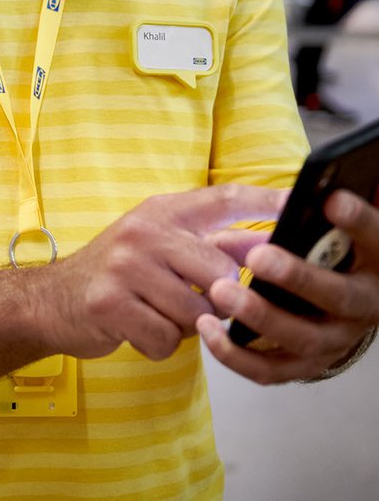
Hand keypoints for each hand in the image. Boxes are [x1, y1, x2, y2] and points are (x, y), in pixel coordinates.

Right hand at [45, 185, 288, 361]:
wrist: (51, 299)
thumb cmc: (118, 275)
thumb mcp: (159, 246)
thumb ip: (210, 246)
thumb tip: (273, 250)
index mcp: (161, 212)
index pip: (223, 199)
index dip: (266, 200)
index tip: (302, 203)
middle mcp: (144, 231)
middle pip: (221, 271)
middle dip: (217, 299)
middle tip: (190, 302)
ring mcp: (124, 265)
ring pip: (197, 312)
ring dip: (184, 326)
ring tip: (156, 314)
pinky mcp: (109, 302)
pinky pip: (166, 338)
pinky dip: (158, 344)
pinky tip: (137, 329)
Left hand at [198, 189, 378, 382]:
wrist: (335, 299)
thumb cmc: (321, 253)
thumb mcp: (323, 229)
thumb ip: (301, 216)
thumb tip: (277, 201)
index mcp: (371, 262)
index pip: (372, 237)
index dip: (355, 220)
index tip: (331, 200)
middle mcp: (361, 306)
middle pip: (338, 296)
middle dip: (297, 276)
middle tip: (258, 256)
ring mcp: (334, 340)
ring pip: (303, 338)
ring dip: (261, 316)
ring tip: (221, 292)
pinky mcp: (305, 365)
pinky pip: (271, 369)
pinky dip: (237, 354)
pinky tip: (207, 329)